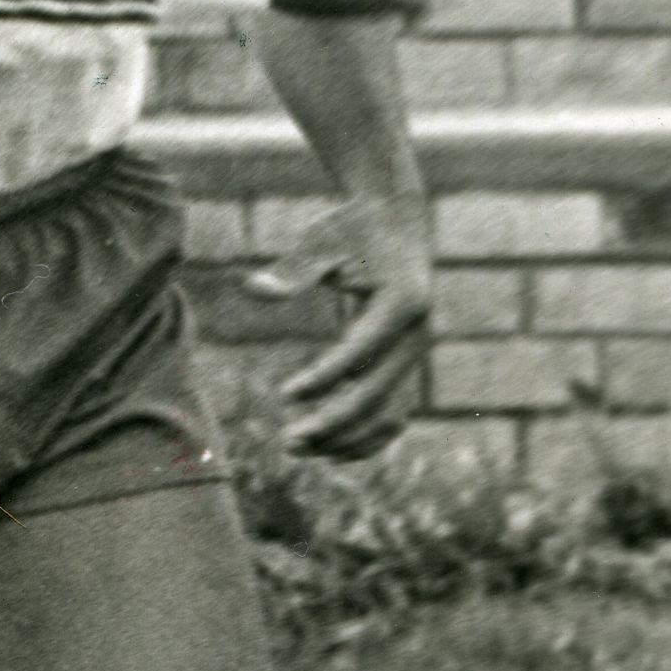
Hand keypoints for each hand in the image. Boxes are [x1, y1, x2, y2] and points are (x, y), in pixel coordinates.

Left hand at [251, 190, 433, 458]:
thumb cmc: (352, 228)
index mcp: (401, 303)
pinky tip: (328, 451)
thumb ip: (292, 270)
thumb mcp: (322, 240)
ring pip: (390, 414)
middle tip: (287, 443)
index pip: (359, 355)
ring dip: (347, 439)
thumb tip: (253, 288)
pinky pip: (393, 412)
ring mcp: (417, 353)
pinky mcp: (408, 363)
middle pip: (377, 396)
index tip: (284, 395)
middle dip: (333, 423)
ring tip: (297, 449)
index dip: (323, 380)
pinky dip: (365, 436)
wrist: (395, 218)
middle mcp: (417, 334)